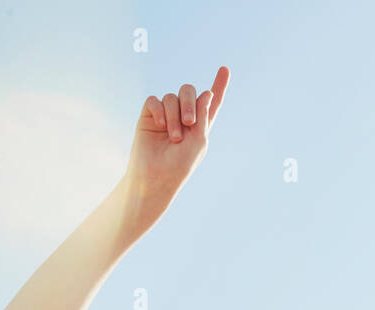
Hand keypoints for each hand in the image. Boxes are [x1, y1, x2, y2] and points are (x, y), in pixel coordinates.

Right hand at [121, 66, 229, 230]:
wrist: (156, 176)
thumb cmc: (180, 164)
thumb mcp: (199, 140)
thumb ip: (204, 116)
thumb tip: (207, 93)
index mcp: (200, 124)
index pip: (211, 102)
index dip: (219, 85)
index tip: (225, 69)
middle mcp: (183, 116)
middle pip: (189, 92)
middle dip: (191, 103)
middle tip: (189, 123)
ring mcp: (165, 115)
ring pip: (172, 97)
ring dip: (174, 116)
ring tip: (173, 136)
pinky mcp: (149, 116)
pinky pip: (154, 100)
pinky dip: (159, 111)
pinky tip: (159, 126)